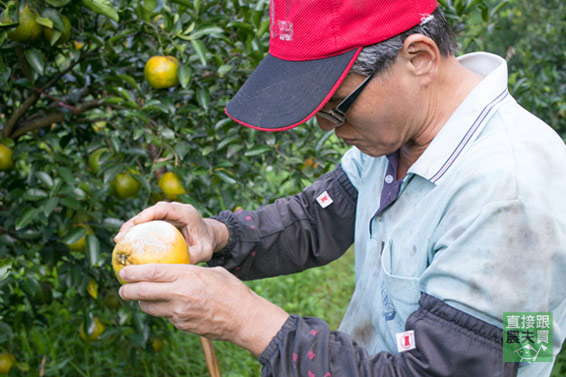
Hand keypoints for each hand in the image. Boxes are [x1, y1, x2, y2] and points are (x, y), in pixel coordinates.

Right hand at [114, 201, 228, 263]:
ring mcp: (166, 214)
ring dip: (130, 228)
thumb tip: (177, 268)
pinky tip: (125, 247)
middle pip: (150, 211)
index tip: (136, 224)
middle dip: (133, 222)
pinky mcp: (161, 220)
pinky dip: (136, 234)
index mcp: (185, 212)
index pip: (164, 208)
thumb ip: (194, 256)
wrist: (209, 235)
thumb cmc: (207, 243)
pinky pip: (146, 225)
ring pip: (145, 217)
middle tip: (120, 237)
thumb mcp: (205, 251)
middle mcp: (174, 209)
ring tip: (118, 242)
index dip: (148, 213)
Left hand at [118, 264, 288, 356]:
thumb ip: (189, 272)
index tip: (123, 271)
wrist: (244, 317)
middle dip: (127, 290)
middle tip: (122, 288)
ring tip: (142, 297)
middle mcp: (180, 294)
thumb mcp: (211, 272)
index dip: (133, 272)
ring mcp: (180, 313)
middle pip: (143, 292)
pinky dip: (163, 311)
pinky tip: (168, 306)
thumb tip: (174, 270)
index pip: (152, 272)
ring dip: (143, 302)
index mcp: (187, 276)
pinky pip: (165, 317)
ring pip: (150, 307)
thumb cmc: (231, 290)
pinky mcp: (182, 325)